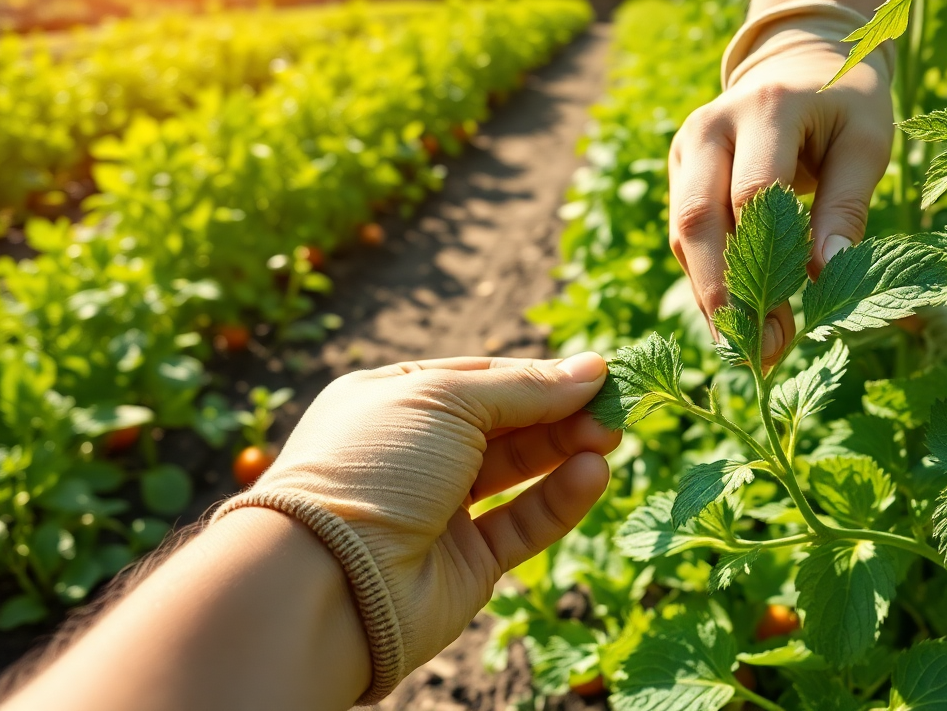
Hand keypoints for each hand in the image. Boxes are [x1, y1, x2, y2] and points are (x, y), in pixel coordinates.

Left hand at [215, 353, 619, 700]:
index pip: (480, 378)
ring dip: (566, 450)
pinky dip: (560, 499)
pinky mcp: (465, 563)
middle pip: (505, 424)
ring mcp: (439, 510)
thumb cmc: (374, 466)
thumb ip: (524, 387)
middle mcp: (415, 454)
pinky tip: (593, 473)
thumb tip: (592, 368)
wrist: (329, 579)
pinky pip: (522, 524)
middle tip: (616, 408)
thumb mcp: (446, 400)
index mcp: (393, 401)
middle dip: (560, 412)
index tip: (596, 373)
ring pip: (517, 472)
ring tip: (611, 436)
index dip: (538, 376)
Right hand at [669, 16, 893, 362]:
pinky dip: (707, 281)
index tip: (791, 327)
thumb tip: (826, 276)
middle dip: (724, 294)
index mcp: (765, 107)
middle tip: (755, 354)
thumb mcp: (867, 142)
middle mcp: (711, 126)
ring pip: (684, 234)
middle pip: (700, 219)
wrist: (797, 61)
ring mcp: (686, 148)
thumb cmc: (844, 103)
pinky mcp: (679, 171)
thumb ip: (847, 205)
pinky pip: (685, 234)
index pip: (753, 194)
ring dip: (712, 297)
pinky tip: (735, 323)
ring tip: (748, 352)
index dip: (769, 266)